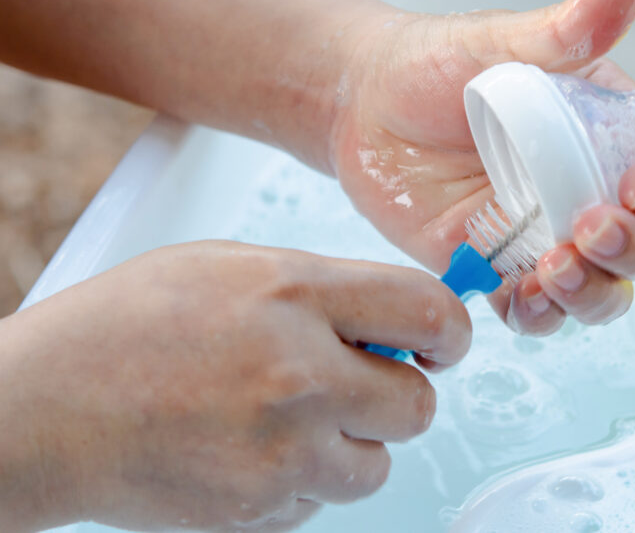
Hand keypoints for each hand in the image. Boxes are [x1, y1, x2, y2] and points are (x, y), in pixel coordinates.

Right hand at [0, 241, 469, 531]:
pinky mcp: (260, 510)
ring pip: (377, 464)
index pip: (428, 312)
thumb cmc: (127, 327)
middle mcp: (298, 376)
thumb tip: (393, 317)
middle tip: (361, 381)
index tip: (442, 341)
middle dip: (400, 393)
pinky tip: (254, 448)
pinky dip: (306, 480)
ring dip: (352, 444)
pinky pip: (324, 501)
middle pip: (419, 405)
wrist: (43, 411)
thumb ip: (324, 289)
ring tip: (292, 417)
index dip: (450, 330)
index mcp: (294, 295)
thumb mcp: (233, 266)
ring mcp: (280, 453)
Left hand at [329, 0, 634, 334]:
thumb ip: (569, 25)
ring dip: (594, 292)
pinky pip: (537, 311)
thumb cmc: (432, 63)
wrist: (360, 107)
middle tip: (589, 231)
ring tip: (554, 272)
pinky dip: (540, 316)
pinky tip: (523, 299)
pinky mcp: (501, 268)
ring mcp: (545, 233)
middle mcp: (585, 186)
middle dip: (633, 247)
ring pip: (603, 287)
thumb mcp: (499, 41)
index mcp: (602, 128)